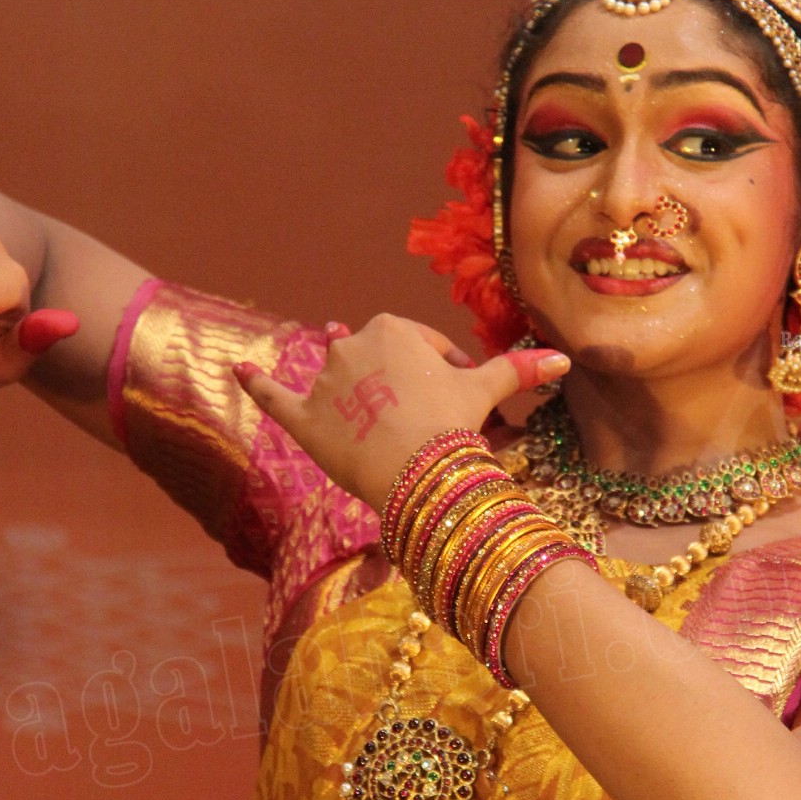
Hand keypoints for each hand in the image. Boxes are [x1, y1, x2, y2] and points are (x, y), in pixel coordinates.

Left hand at [233, 312, 568, 509]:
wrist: (415, 471)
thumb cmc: (452, 424)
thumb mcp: (486, 391)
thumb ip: (519, 369)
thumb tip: (564, 359)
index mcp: (393, 328)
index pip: (421, 347)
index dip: (444, 374)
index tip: (459, 402)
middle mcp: (351, 345)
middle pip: (379, 362)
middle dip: (401, 386)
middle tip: (426, 422)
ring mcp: (323, 382)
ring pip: (335, 378)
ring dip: (345, 386)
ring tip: (360, 403)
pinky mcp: (301, 418)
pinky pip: (272, 395)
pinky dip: (254, 383)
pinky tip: (237, 369)